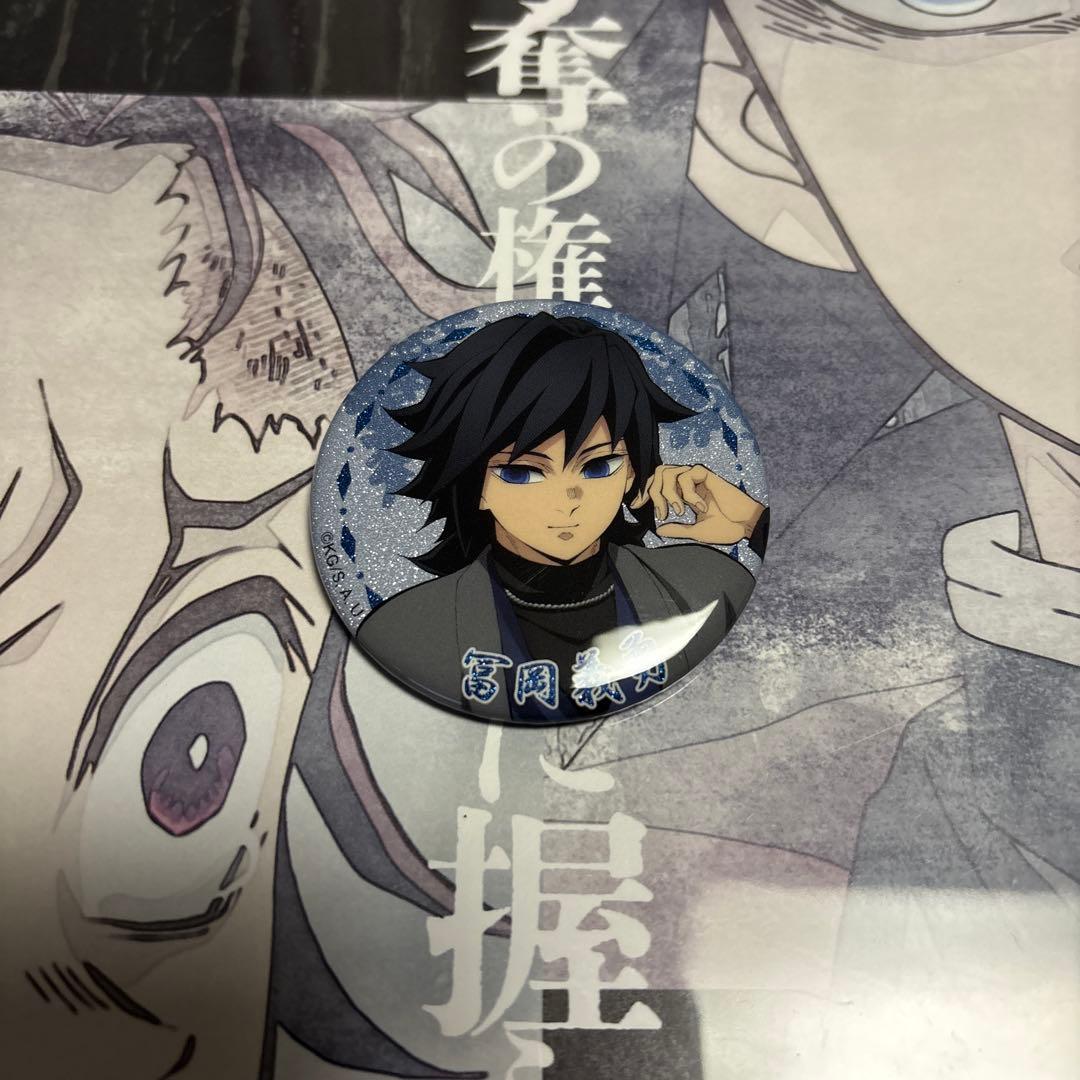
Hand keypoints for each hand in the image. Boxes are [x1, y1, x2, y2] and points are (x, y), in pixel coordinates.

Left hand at [630, 464, 764, 545]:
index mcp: (682, 493)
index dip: (644, 492)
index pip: (656, 484)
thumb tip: (658, 530)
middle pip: (657, 474)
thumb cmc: (724, 528)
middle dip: (654, 494)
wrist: (744, 525)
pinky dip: (688, 493)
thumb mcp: (695, 532)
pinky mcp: (706, 474)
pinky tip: (701, 507)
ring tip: (680, 511)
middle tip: (663, 514)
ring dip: (670, 494)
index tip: (635, 506)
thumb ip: (677, 529)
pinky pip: (686, 475)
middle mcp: (687, 482)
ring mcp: (696, 476)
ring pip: (667, 473)